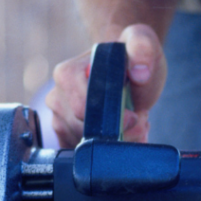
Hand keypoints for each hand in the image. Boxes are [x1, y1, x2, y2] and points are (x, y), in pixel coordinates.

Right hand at [46, 24, 166, 146]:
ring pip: (86, 147)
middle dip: (117, 133)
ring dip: (113, 142)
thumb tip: (140, 71)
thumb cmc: (130, 58)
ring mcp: (58, 117)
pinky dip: (104, 152)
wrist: (123, 69)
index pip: (84, 111)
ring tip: (129, 125)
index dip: (115, 120)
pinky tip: (117, 136)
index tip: (135, 115)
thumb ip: (143, 48)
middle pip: (85, 132)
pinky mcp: (65, 135)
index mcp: (67, 74)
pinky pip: (83, 155)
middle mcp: (57, 96)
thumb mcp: (143, 45)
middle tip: (137, 121)